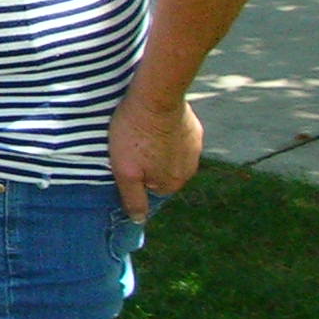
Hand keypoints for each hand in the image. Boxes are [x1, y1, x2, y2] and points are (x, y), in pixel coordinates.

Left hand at [108, 89, 199, 221]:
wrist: (156, 97)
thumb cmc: (135, 135)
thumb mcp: (125, 172)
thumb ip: (133, 199)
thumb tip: (139, 220)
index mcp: (172, 183)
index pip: (150, 190)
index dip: (134, 177)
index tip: (124, 162)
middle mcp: (189, 169)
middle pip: (161, 173)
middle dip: (147, 163)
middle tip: (130, 146)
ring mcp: (194, 147)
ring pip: (169, 154)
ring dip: (156, 148)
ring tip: (140, 133)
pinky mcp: (194, 128)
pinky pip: (177, 137)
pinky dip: (165, 133)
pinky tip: (153, 122)